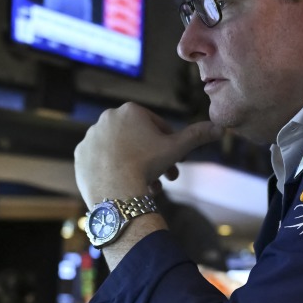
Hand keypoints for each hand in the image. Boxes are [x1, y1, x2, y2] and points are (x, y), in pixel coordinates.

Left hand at [74, 103, 220, 206]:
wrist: (116, 192)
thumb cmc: (147, 166)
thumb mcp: (177, 149)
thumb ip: (198, 135)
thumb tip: (221, 127)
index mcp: (131, 110)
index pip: (157, 127)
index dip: (170, 146)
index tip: (176, 163)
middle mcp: (107, 117)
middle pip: (137, 139)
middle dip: (153, 159)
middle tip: (164, 178)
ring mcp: (91, 135)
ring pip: (120, 151)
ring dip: (134, 166)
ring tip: (145, 186)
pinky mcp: (81, 154)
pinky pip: (101, 161)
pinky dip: (113, 170)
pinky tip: (123, 183)